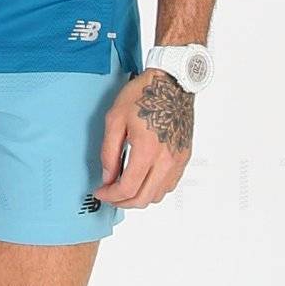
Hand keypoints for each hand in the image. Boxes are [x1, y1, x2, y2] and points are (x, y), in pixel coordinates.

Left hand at [92, 69, 194, 208]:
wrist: (172, 82)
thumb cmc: (144, 95)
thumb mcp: (115, 119)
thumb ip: (109, 152)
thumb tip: (108, 177)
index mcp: (147, 150)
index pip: (128, 188)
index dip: (110, 195)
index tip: (100, 192)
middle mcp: (166, 159)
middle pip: (143, 199)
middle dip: (122, 202)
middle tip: (110, 195)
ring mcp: (177, 160)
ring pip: (157, 195)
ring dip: (139, 197)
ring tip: (125, 187)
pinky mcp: (184, 157)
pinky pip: (169, 185)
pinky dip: (154, 189)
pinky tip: (142, 178)